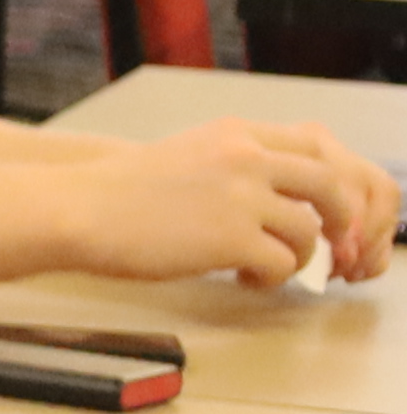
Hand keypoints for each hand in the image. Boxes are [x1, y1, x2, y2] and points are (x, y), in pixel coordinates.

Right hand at [97, 123, 402, 284]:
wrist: (76, 210)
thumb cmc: (116, 192)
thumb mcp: (185, 155)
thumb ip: (231, 165)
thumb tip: (270, 197)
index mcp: (233, 134)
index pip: (313, 147)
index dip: (327, 182)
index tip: (321, 206)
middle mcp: (245, 157)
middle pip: (327, 185)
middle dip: (336, 219)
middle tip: (324, 242)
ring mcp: (241, 197)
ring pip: (307, 231)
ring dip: (295, 256)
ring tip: (262, 267)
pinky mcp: (233, 239)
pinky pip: (281, 264)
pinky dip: (269, 278)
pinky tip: (242, 279)